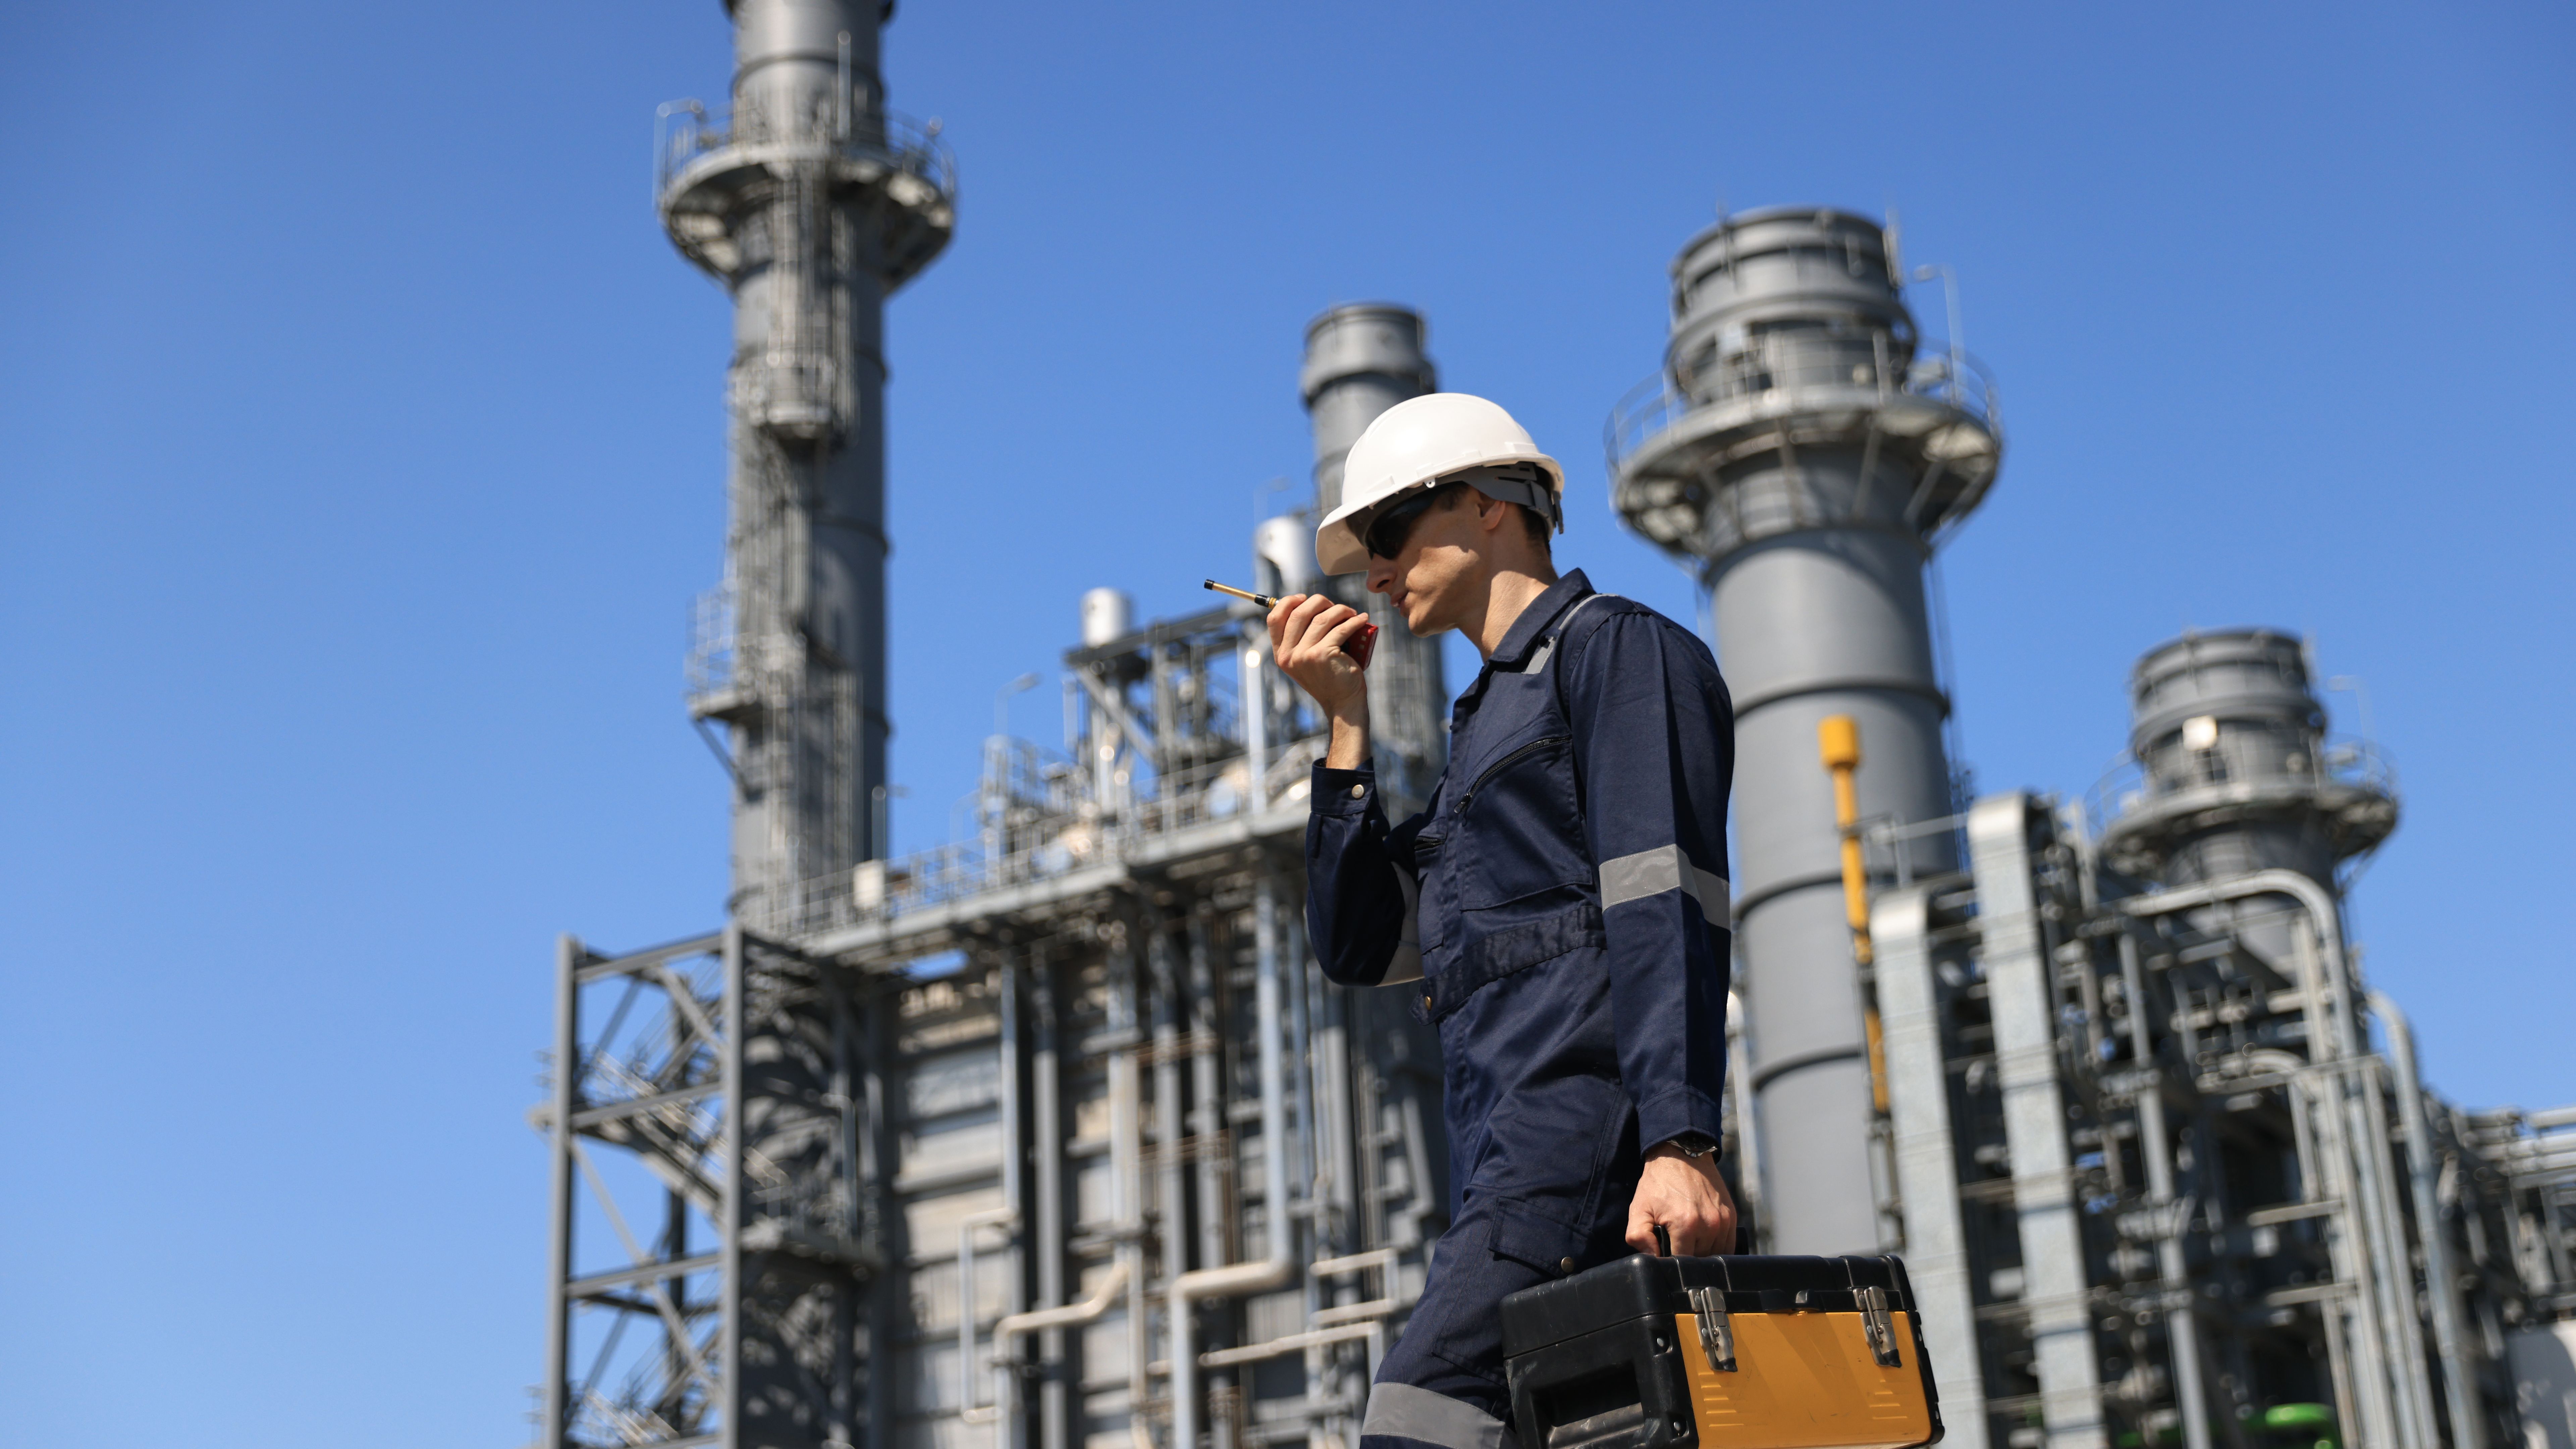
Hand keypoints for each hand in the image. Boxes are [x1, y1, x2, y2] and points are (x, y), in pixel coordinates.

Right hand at [1266, 593, 1371, 719]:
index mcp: (1281, 654)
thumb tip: (1309, 603)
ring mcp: (1304, 655)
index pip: (1274, 618)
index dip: (1288, 602)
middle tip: (1334, 606)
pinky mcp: (1323, 655)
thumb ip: (1301, 636)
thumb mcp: (1306, 658)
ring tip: (1352, 613)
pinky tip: (1362, 619)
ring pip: (1322, 618)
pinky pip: (1340, 628)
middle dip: (1320, 602)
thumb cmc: (1329, 675)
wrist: (1343, 702)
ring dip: (1341, 610)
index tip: (1305, 598)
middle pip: (1299, 613)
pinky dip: (1354, 621)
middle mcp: (1288, 655)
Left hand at [1626, 1143, 1737, 1256]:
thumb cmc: (1658, 1183)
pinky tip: (1703, 1240)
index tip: (1665, 1256)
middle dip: (1686, 1257)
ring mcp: (1723, 1221)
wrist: (1681, 1155)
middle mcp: (1709, 1225)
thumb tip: (1653, 1258)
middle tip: (1674, 1244)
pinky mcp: (1731, 1216)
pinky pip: (1728, 1245)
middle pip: (1699, 1260)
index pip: (1682, 1263)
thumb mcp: (1639, 1208)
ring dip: (1702, 1253)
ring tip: (1688, 1240)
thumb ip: (1639, 1236)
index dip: (1671, 1263)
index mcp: (1685, 1225)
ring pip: (1715, 1255)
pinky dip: (1716, 1247)